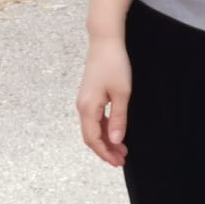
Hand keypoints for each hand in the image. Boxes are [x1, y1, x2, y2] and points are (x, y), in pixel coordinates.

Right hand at [76, 36, 131, 167]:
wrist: (105, 41)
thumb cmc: (115, 65)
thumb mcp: (122, 93)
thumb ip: (118, 118)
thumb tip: (116, 140)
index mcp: (88, 108)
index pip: (93, 139)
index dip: (105, 153)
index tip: (119, 162)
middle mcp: (82, 107)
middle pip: (91, 136)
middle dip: (106, 150)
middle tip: (122, 159)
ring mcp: (84, 101)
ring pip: (93, 128)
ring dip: (106, 140)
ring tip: (122, 149)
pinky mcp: (89, 95)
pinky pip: (94, 118)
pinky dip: (104, 128)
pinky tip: (115, 131)